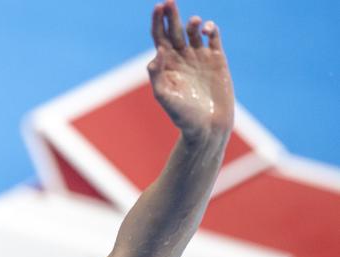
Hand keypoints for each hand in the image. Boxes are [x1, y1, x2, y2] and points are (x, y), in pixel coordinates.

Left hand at [148, 0, 233, 140]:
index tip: (158, 7)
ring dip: (193, 23)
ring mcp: (200, 58)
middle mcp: (182, 58)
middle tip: (170, 0)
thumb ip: (157, 75)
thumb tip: (156, 53)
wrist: (208, 127)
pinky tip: (207, 29)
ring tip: (194, 22)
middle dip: (172, 15)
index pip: (159, 37)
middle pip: (175, 30)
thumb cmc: (183, 116)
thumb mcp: (165, 96)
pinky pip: (213, 39)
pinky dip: (211, 30)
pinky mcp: (217, 60)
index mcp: (166, 65)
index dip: (158, 21)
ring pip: (194, 32)